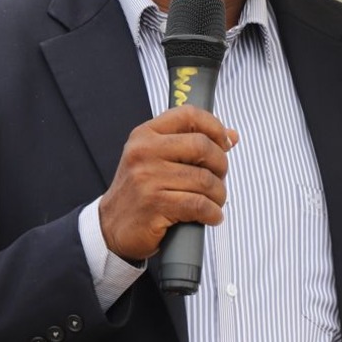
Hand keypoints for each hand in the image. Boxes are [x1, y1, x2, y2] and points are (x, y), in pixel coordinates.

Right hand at [96, 106, 236, 261]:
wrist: (111, 226)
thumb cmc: (138, 192)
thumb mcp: (156, 159)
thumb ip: (190, 145)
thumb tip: (231, 136)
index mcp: (145, 135)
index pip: (188, 115)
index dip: (214, 126)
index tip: (225, 142)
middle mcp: (144, 152)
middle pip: (202, 146)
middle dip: (221, 165)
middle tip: (219, 178)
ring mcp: (147, 178)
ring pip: (204, 180)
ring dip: (219, 195)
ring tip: (214, 202)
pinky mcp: (154, 205)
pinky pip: (199, 205)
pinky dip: (212, 213)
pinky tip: (210, 216)